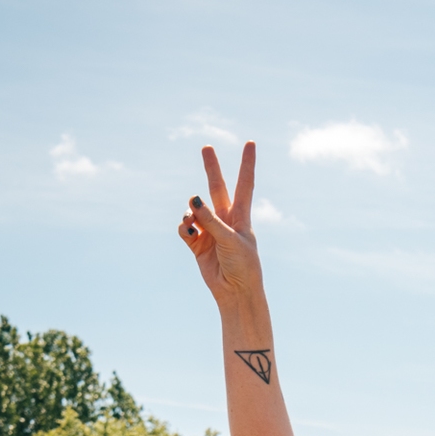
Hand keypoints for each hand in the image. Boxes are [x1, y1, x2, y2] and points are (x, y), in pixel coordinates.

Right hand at [178, 144, 263, 309]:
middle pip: (216, 187)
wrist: (235, 292)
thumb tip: (192, 198)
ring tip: (193, 223)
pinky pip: (185, 228)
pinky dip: (184, 228)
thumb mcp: (230, 240)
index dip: (247, 164)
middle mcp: (225, 220)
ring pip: (194, 210)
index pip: (245, 184)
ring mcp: (210, 231)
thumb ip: (211, 219)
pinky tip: (189, 233)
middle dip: (212, 168)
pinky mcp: (198, 244)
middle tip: (206, 147)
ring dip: (191, 212)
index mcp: (241, 216)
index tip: (250, 143)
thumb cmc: (242, 266)